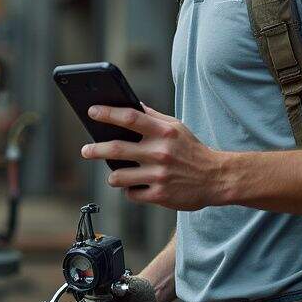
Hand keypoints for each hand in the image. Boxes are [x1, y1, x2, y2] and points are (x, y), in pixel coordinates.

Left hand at [81, 104, 228, 210]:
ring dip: (113, 175)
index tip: (92, 111)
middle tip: (86, 150)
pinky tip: (135, 186)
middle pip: (117, 148)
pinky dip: (129, 190)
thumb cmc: (192, 150)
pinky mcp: (160, 196)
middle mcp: (160, 153)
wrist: (216, 178)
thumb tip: (131, 105)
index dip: (108, 113)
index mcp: (164, 132)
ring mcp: (159, 176)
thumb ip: (153, 117)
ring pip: (118, 176)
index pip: (130, 117)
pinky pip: (131, 193)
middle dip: (96, 149)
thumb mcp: (176, 128)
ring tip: (116, 173)